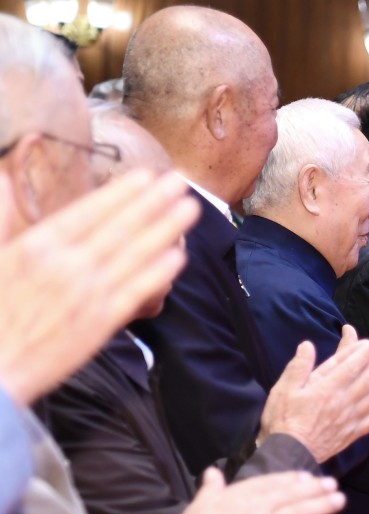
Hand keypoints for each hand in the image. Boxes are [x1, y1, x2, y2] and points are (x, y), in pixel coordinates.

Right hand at [0, 170, 195, 404]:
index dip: (121, 192)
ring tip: (190, 208)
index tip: (146, 175)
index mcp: (36, 246)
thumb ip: (1, 217)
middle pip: (120, 226)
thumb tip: (4, 177)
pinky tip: (178, 256)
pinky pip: (137, 291)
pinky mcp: (102, 323)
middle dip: (154, 201)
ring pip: (135, 254)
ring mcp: (88, 294)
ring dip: (166, 228)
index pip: (88, 210)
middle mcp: (66, 265)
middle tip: (180, 181)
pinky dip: (159, 272)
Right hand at [170, 468, 345, 513]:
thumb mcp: (199, 505)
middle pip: (293, 494)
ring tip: (340, 501)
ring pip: (304, 511)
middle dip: (314, 488)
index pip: (272, 482)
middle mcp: (260, 506)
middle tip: (331, 484)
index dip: (290, 480)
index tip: (304, 477)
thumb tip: (212, 472)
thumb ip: (211, 488)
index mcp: (241, 495)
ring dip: (324, 505)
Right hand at [260, 330, 368, 461]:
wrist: (289, 452)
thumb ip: (298, 367)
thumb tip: (307, 345)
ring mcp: (351, 418)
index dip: (366, 353)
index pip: (350, 367)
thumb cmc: (283, 419)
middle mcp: (343, 402)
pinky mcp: (354, 432)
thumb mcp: (284, 389)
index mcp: (326, 389)